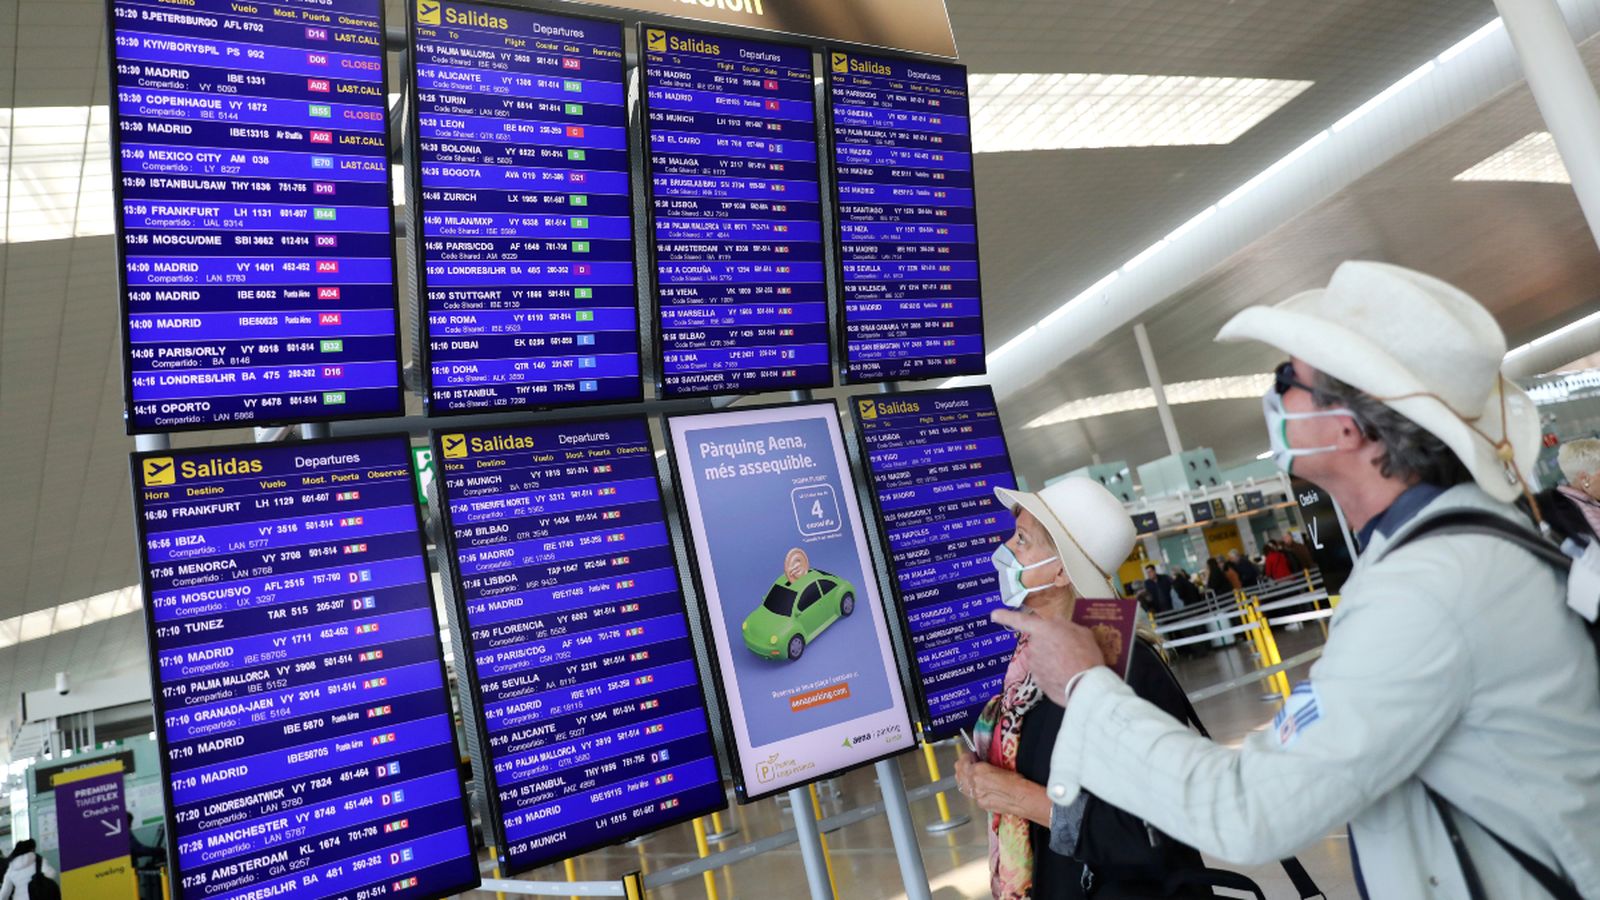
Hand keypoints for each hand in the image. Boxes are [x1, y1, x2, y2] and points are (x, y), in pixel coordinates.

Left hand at [955, 754, 1040, 819]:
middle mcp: (975, 782)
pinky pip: (970, 794)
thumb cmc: (1016, 781)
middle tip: (968, 763)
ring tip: (970, 774)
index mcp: (979, 770)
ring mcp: (976, 794)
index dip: (966, 757)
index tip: (970, 756)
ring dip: (964, 777)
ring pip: (961, 784)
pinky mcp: (980, 803)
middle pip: (958, 771)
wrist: (1022, 799)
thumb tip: (978, 762)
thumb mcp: (998, 765)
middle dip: (962, 766)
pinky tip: (977, 786)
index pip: (964, 760)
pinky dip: (971, 789)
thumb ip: (983, 764)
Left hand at [991, 608, 1106, 705]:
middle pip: (1038, 643)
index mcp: (1043, 631)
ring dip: (1051, 661)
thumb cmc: (1086, 656)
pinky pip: (1043, 674)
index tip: (994, 614)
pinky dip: (1052, 675)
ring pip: (1040, 659)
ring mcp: (1034, 665)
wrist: (1085, 686)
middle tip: (1068, 651)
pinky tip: (1066, 676)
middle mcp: (1034, 647)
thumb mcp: (1082, 632)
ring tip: (1070, 665)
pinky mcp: (1037, 681)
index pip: (1020, 620)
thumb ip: (1065, 625)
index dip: (1006, 616)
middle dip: (1049, 645)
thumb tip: (1056, 622)